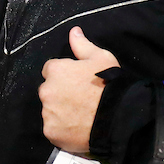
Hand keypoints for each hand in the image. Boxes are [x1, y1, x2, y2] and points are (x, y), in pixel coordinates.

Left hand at [39, 26, 119, 154]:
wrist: (117, 118)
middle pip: (48, 91)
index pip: (51, 70)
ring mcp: (47, 113)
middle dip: (59, 93)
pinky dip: (62, 129)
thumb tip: (74, 31)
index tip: (77, 83)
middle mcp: (46, 90)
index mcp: (55, 70)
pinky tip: (77, 128)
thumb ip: (82, 45)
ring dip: (60, 111)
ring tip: (80, 116)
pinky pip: (53, 129)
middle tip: (79, 100)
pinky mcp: (50, 132)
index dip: (64, 76)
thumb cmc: (110, 85)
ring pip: (50, 110)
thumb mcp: (101, 58)